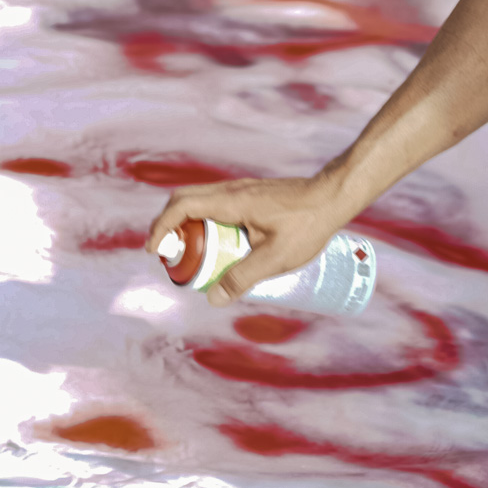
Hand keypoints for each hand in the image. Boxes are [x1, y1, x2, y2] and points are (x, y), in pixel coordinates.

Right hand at [147, 174, 349, 306]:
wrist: (333, 197)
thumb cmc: (307, 224)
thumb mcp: (275, 258)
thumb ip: (243, 278)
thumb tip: (213, 298)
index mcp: (231, 201)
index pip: (182, 206)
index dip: (161, 226)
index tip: (154, 249)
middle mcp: (231, 190)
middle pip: (184, 199)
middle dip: (168, 225)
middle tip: (168, 254)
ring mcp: (241, 190)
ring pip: (200, 200)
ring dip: (187, 223)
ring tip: (192, 254)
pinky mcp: (250, 194)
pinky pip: (216, 203)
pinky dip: (204, 221)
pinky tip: (220, 244)